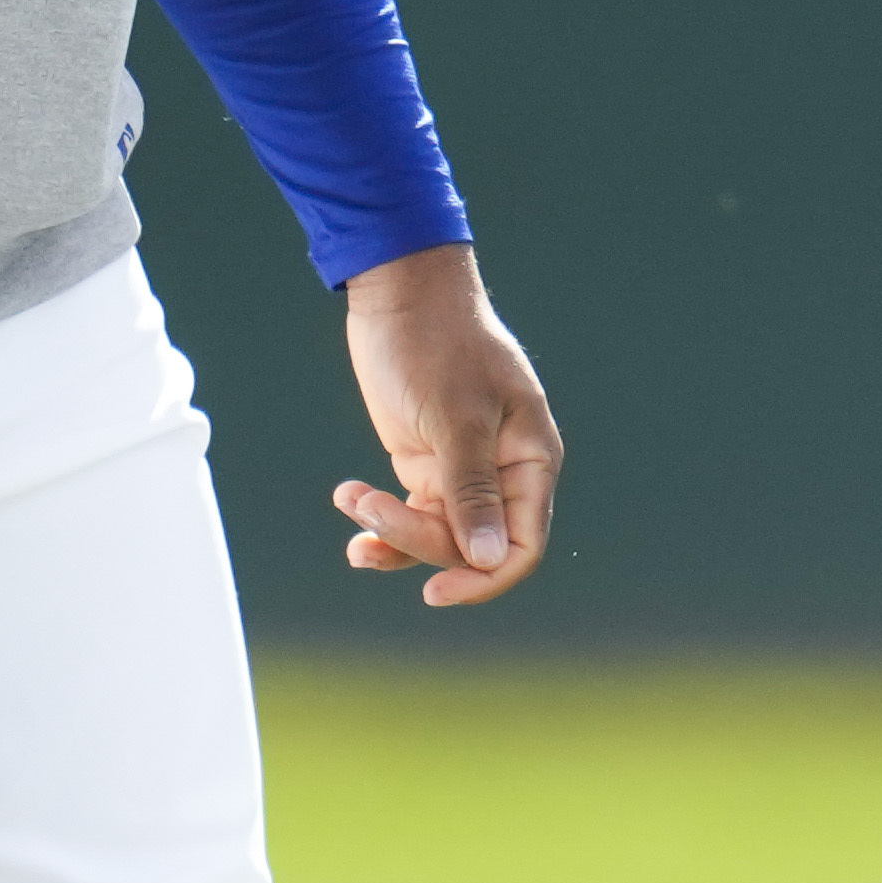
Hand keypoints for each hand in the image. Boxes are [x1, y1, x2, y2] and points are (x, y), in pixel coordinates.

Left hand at [330, 242, 561, 608]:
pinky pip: (412, 513)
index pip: (522, 545)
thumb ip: (473, 492)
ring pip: (436, 533)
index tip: (434, 592)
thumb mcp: (455, 419)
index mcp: (530, 459)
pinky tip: (351, 511)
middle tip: (366, 507)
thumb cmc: (438, 344)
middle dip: (415, 538)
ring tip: (351, 499)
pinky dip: (380, 522)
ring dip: (390, 529)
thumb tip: (492, 559)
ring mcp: (463, 469)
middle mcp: (504, 471)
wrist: (400, 291)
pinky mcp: (427, 462)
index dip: (484, 577)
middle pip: (470, 544)